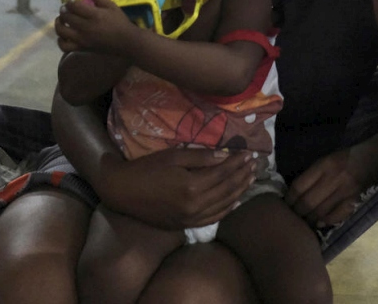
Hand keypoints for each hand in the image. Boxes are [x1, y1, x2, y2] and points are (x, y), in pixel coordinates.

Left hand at [55, 0, 131, 53]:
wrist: (127, 42)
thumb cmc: (120, 22)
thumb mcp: (111, 5)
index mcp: (95, 15)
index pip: (74, 6)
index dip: (69, 2)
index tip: (70, 0)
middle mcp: (86, 28)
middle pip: (67, 17)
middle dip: (63, 11)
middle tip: (65, 8)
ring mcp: (83, 39)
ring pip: (62, 31)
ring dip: (58, 23)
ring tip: (61, 20)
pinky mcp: (82, 48)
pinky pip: (65, 46)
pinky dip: (60, 40)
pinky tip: (63, 35)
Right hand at [103, 147, 257, 229]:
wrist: (122, 191)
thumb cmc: (146, 169)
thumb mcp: (173, 156)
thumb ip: (202, 157)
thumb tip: (226, 155)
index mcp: (192, 186)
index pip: (223, 173)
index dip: (238, 162)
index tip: (249, 153)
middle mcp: (194, 205)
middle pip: (227, 189)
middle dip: (242, 175)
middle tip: (255, 164)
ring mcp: (190, 218)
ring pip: (223, 205)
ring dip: (239, 191)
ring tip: (250, 179)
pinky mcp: (184, 225)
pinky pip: (212, 219)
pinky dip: (226, 210)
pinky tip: (235, 201)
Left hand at [286, 147, 373, 228]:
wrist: (376, 157)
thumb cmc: (348, 157)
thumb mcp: (328, 159)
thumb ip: (314, 174)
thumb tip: (297, 193)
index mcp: (324, 165)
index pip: (299, 186)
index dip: (289, 199)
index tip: (285, 205)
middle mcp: (333, 178)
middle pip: (308, 202)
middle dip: (297, 212)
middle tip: (292, 218)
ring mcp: (345, 190)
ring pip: (320, 211)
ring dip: (310, 220)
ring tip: (304, 223)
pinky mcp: (355, 200)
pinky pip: (337, 215)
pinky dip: (326, 221)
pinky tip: (320, 223)